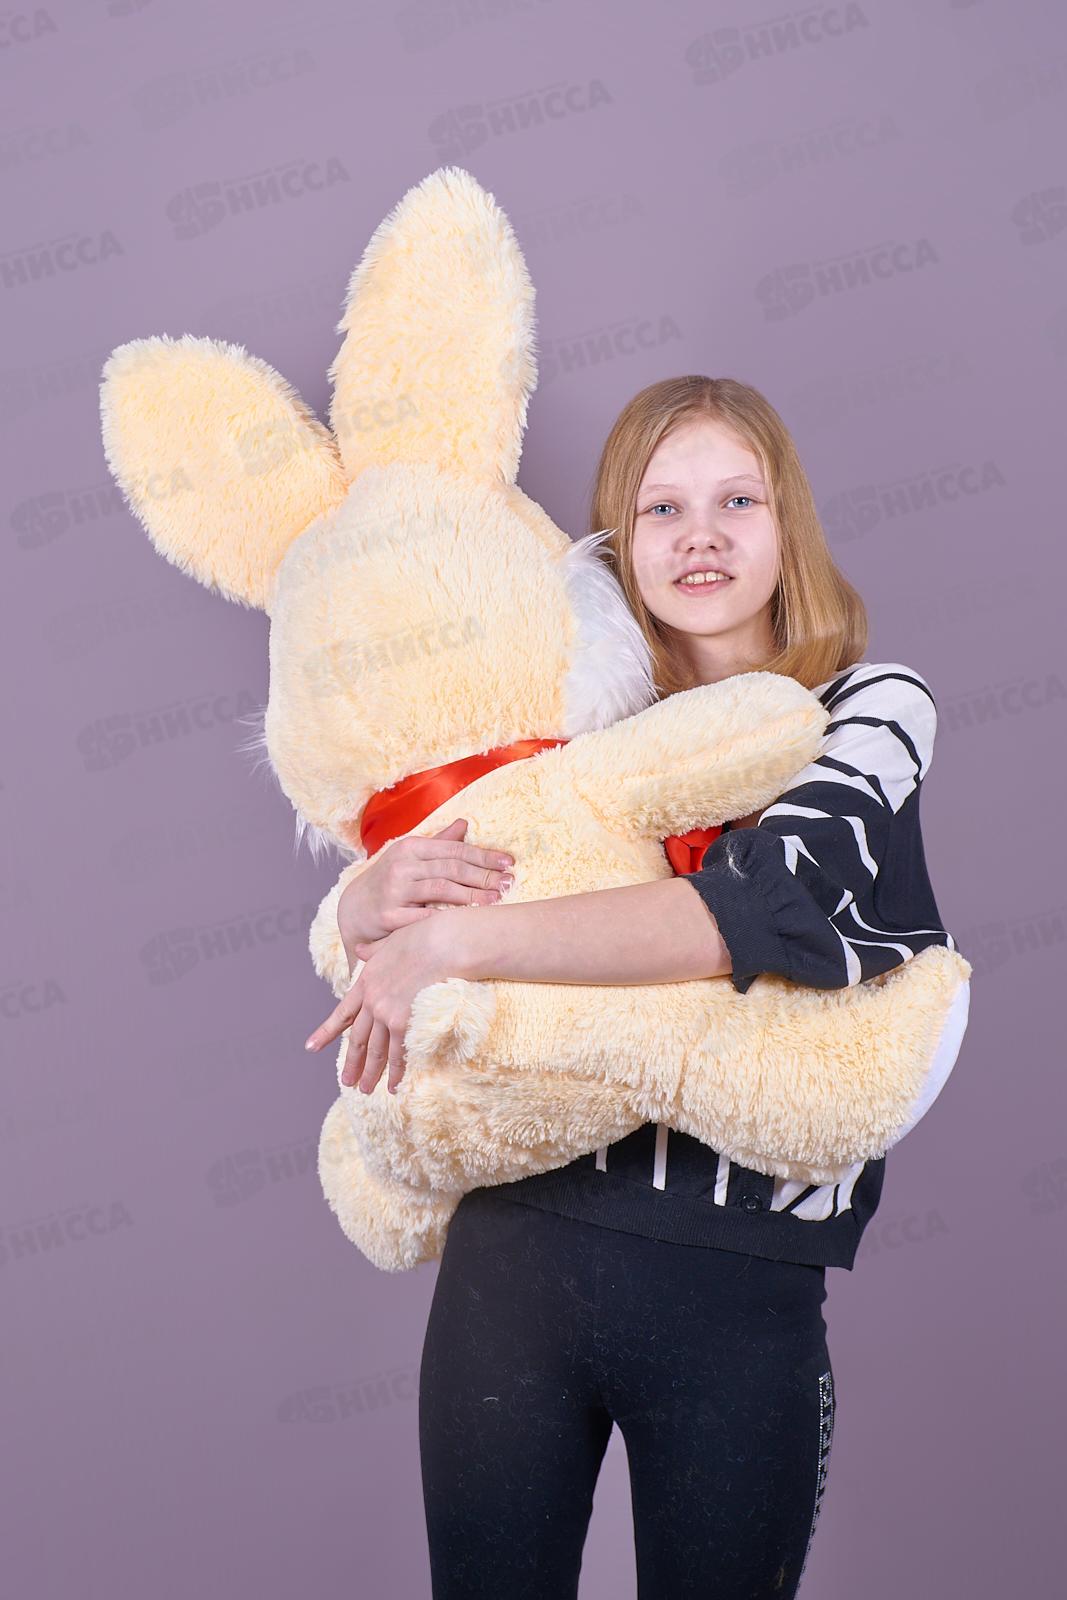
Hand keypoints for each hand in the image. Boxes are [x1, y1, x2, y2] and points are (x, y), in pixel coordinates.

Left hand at [305, 912, 464, 1094]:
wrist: (442, 943)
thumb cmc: (424, 936)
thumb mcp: (391, 941)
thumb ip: (374, 951)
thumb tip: (359, 948)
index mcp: (366, 981)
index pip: (342, 1013)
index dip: (326, 1032)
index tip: (311, 1047)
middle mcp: (371, 1000)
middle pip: (358, 1039)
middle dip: (352, 1063)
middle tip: (347, 1081)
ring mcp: (385, 1013)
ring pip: (375, 1051)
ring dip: (371, 1073)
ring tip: (366, 1090)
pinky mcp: (402, 1022)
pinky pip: (398, 1054)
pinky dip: (396, 1072)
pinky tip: (394, 1085)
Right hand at [338, 817, 514, 951]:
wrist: (353, 910)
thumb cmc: (390, 882)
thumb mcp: (411, 858)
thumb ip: (439, 843)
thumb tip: (464, 823)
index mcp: (411, 848)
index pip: (455, 849)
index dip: (484, 855)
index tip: (509, 862)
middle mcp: (402, 865)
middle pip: (452, 868)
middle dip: (484, 876)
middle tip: (509, 883)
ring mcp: (394, 890)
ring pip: (441, 890)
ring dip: (472, 896)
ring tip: (495, 901)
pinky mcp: (387, 915)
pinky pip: (422, 917)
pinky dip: (445, 918)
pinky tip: (466, 922)